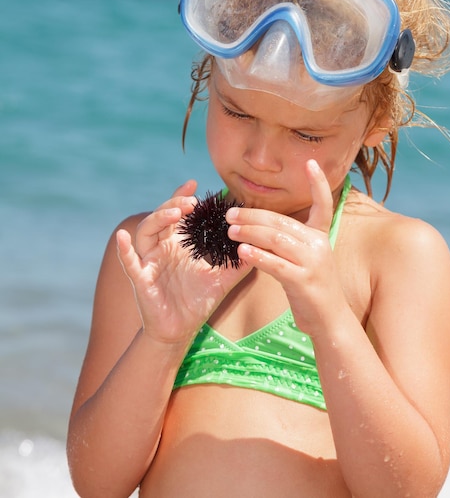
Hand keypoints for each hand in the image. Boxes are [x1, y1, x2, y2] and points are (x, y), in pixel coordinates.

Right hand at [117, 180, 249, 344]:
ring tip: (175, 213)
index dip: (182, 197)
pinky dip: (124, 249)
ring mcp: (149, 262)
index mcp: (177, 245)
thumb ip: (239, 263)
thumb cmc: (197, 302)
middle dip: (173, 204)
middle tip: (191, 201)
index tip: (195, 184)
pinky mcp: (141, 279)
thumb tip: (261, 246)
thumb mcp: (222, 279)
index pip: (178, 214)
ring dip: (158, 219)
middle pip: (161, 217)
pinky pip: (129, 262)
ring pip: (145, 232)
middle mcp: (161, 249)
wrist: (180, 331)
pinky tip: (122, 237)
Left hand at [226, 160, 344, 333]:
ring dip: (249, 232)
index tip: (311, 162)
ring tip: (229, 230)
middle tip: (229, 213)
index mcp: (321, 236)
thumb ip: (287, 240)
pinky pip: (276, 264)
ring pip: (276, 239)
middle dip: (253, 216)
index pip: (323, 205)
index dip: (318, 184)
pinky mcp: (305, 281)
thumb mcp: (304, 258)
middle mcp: (320, 245)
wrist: (329, 320)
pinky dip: (257, 256)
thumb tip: (255, 225)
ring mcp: (314, 263)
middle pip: (282, 222)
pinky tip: (241, 251)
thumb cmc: (310, 287)